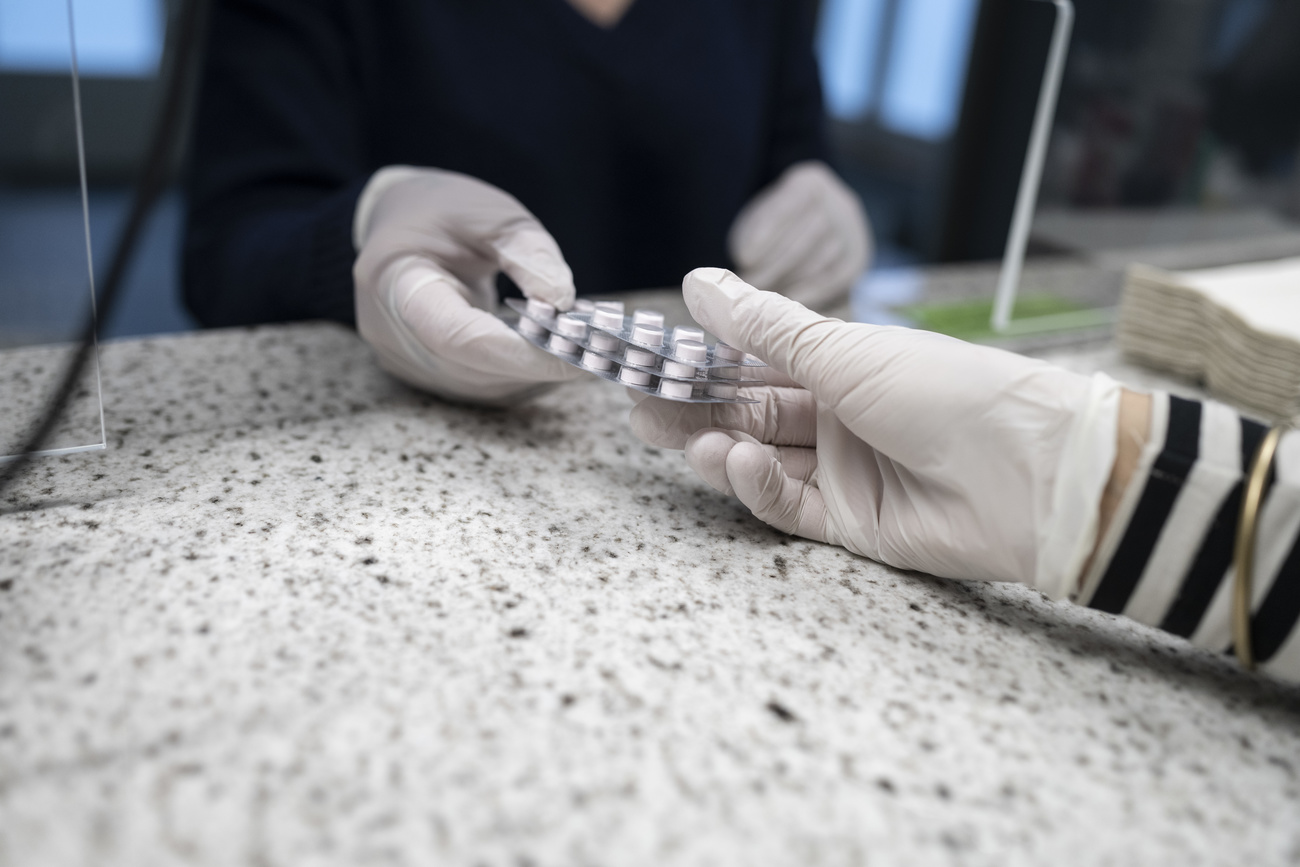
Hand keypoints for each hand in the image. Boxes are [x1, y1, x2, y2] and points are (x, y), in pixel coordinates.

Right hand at [353, 166, 585, 404]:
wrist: (396, 223)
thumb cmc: (440, 211)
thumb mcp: (489, 213)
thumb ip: (527, 252)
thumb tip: (564, 302)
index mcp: (397, 283)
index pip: (458, 336)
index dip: (518, 352)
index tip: (574, 350)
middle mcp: (393, 334)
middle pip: (473, 367)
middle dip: (538, 362)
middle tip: (594, 345)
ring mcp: (406, 360)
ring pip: (480, 384)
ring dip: (532, 370)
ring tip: (576, 341)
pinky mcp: (425, 371)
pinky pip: (478, 382)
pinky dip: (517, 371)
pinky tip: (547, 347)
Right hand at [630, 269, 1122, 598]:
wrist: (1029, 474)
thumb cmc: (947, 391)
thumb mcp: (846, 352)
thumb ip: (765, 328)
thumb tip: (700, 280)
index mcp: (846, 367)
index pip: (759, 364)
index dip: (707, 363)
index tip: (655, 361)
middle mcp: (842, 419)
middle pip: (751, 416)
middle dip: (696, 413)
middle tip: (640, 410)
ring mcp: (847, 473)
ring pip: (763, 463)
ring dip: (719, 450)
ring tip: (679, 438)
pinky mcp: (853, 526)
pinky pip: (790, 507)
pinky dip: (757, 488)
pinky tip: (736, 464)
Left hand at [727, 161, 871, 309]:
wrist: (808, 226)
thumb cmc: (773, 225)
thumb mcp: (759, 220)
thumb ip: (753, 237)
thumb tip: (745, 266)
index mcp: (809, 181)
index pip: (788, 205)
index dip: (766, 233)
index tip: (744, 259)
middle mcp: (839, 201)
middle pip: (807, 233)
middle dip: (775, 264)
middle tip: (750, 285)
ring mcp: (854, 229)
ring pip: (823, 256)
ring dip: (791, 279)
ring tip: (764, 296)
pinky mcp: (859, 256)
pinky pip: (839, 275)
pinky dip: (815, 290)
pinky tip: (793, 301)